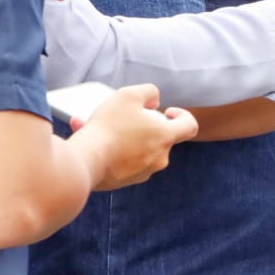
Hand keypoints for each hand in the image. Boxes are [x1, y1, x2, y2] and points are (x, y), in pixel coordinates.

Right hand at [71, 84, 198, 189]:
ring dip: (119, 135)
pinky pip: (119, 160)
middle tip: (122, 116)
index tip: (166, 111)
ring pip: (134, 148)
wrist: (84, 162)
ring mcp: (141, 173)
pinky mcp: (122, 182)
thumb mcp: (129, 95)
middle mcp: (158, 159)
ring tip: (94, 124)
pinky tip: (85, 136)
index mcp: (165, 138)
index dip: (182, 115)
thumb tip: (154, 102)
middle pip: (158, 138)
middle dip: (141, 125)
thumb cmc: (109, 127)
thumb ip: (148, 92)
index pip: (190, 126)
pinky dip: (108, 149)